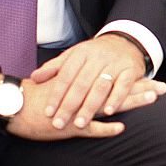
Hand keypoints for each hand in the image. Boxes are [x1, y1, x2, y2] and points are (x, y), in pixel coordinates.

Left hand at [29, 33, 165, 130]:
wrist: (125, 42)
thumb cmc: (95, 54)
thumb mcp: (74, 56)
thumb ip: (55, 67)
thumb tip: (34, 78)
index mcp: (81, 53)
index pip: (65, 76)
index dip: (56, 95)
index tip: (48, 112)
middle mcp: (97, 57)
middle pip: (81, 84)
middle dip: (69, 106)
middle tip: (59, 123)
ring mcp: (115, 64)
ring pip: (100, 87)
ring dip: (89, 106)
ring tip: (80, 123)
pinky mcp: (130, 70)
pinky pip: (123, 85)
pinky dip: (116, 99)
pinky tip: (109, 112)